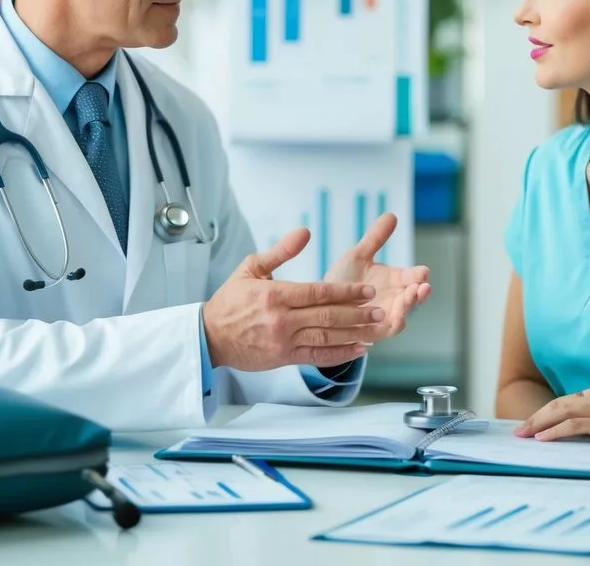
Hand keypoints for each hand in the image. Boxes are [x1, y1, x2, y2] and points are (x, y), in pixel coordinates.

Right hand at [203, 228, 384, 371]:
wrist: (209, 336)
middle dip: (357, 313)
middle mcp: (281, 320)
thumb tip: (305, 232)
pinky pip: (316, 357)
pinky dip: (339, 354)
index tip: (367, 290)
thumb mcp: (251, 268)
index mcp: (274, 295)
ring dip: (354, 333)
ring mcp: (283, 341)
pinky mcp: (283, 358)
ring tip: (376, 328)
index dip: (346, 292)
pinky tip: (358, 349)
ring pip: (325, 337)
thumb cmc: (231, 300)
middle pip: (327, 316)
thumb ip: (281, 251)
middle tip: (380, 310)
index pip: (318, 292)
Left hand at [323, 212, 431, 336]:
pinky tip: (395, 320)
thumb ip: (375, 238)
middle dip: (419, 293)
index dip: (419, 275)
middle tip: (421, 287)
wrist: (320, 302)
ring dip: (408, 308)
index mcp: (396, 280)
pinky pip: (386, 331)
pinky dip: (392, 326)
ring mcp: (385, 315)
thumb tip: (391, 215)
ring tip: (408, 300)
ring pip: (403, 314)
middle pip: (413, 297)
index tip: (423, 272)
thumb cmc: (342, 279)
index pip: (414, 276)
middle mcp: (394, 298)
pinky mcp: (373, 330)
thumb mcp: (359, 255)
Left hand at [513, 387, 589, 452]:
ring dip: (538, 424)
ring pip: (561, 412)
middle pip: (556, 405)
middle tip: (517, 432)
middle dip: (534, 418)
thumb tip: (575, 435)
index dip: (543, 414)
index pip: (563, 403)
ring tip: (523, 435)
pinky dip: (556, 431)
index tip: (528, 426)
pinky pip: (575, 425)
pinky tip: (543, 438)